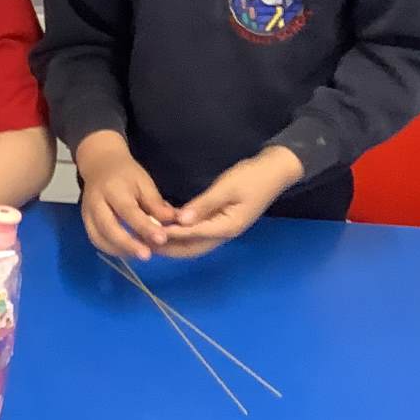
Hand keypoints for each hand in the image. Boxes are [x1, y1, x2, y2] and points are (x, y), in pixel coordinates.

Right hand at [75, 130, 176, 260]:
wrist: (99, 166)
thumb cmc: (126, 175)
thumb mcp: (144, 183)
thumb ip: (157, 204)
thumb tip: (177, 222)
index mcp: (113, 189)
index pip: (129, 211)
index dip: (145, 227)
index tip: (162, 238)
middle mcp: (96, 203)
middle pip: (108, 228)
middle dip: (128, 244)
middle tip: (148, 256)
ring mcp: (87, 214)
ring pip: (99, 238)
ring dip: (120, 250)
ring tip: (140, 254)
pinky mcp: (85, 222)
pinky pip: (96, 240)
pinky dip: (112, 249)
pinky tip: (128, 251)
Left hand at [162, 147, 302, 255]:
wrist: (275, 171)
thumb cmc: (252, 177)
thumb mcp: (227, 188)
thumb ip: (203, 205)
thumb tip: (181, 220)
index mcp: (227, 227)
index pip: (192, 235)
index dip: (170, 235)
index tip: (149, 233)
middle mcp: (224, 234)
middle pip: (191, 248)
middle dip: (168, 248)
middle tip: (144, 243)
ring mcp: (223, 230)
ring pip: (194, 244)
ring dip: (173, 244)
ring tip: (150, 239)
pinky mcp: (221, 223)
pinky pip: (198, 234)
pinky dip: (182, 234)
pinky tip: (166, 228)